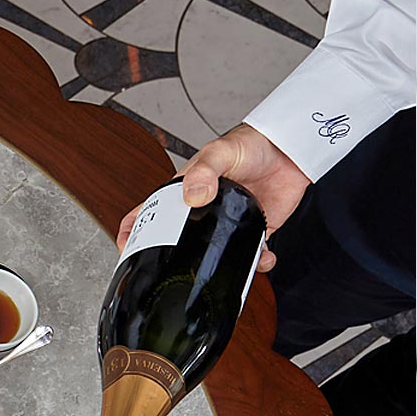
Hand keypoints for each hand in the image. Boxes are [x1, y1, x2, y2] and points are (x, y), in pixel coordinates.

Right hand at [117, 123, 305, 272]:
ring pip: (214, 255)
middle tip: (180, 271)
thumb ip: (204, 171)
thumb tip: (193, 196)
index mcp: (184, 194)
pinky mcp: (254, 229)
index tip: (127, 248)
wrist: (289, 147)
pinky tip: (264, 258)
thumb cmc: (249, 144)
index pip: (148, 214)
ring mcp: (228, 222)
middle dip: (176, 260)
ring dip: (221, 268)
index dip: (131, 232)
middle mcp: (203, 212)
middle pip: (179, 241)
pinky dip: (258, 263)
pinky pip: (251, 254)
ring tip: (233, 270)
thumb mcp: (219, 152)